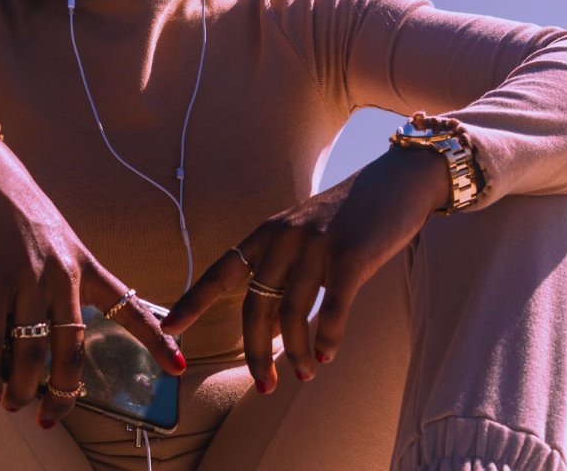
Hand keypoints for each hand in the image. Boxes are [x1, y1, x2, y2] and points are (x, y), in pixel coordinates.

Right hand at [0, 133, 185, 426]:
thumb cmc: (19, 209)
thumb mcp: (57, 239)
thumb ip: (63, 278)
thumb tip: (51, 329)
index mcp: (85, 263)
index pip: (128, 306)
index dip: (155, 340)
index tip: (177, 366)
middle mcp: (63, 274)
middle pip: (72, 348)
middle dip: (64, 391)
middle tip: (53, 414)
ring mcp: (28, 278)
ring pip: (33, 351)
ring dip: (23, 388)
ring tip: (15, 403)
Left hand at [161, 146, 448, 391]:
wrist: (397, 180)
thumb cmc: (349, 218)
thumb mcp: (306, 239)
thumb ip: (284, 277)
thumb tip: (269, 332)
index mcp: (268, 232)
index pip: (221, 270)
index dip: (194, 301)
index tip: (168, 327)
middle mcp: (285, 236)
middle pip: (255, 304)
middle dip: (254, 351)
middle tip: (264, 386)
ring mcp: (317, 244)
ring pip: (291, 314)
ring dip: (294, 352)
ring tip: (305, 374)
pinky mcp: (351, 256)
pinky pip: (331, 310)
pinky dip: (327, 339)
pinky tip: (327, 355)